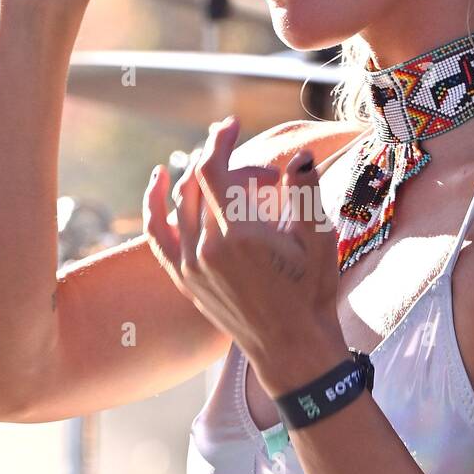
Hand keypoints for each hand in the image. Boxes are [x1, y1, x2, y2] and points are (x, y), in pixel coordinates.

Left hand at [142, 116, 346, 390]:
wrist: (292, 348)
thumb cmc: (311, 295)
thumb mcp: (319, 243)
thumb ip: (306, 194)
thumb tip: (300, 155)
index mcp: (239, 236)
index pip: (213, 171)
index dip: (219, 141)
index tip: (231, 125)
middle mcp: (206, 250)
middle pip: (197, 185)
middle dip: (219, 160)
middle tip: (242, 154)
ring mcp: (190, 267)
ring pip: (178, 205)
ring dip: (193, 178)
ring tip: (210, 163)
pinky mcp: (184, 280)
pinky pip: (158, 235)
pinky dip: (154, 206)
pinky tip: (158, 184)